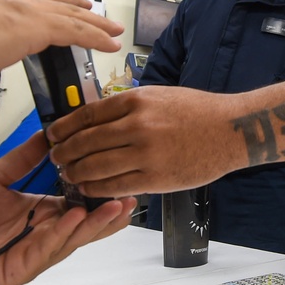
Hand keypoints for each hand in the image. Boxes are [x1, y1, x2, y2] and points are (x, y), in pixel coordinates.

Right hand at [0, 0, 123, 109]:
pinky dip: (93, 34)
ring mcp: (11, 13)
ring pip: (65, 13)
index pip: (16, 6)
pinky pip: (72, 28)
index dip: (40, 8)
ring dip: (91, 21)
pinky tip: (109, 41)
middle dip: (72, 7)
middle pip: (47, 1)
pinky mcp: (24, 27)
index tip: (55, 10)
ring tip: (111, 27)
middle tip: (92, 9)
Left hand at [47, 86, 243, 196]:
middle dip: (63, 152)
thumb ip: (128, 107)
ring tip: (68, 175)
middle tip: (55, 158)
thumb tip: (94, 119)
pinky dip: (96, 189)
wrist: (231, 130)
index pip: (86, 115)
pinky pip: (115, 186)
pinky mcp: (156, 178)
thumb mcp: (158, 96)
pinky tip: (88, 188)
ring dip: (76, 173)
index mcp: (136, 101)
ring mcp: (146, 153)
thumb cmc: (198, 111)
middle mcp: (138, 125)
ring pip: (95, 166)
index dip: (63, 127)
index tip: (52, 135)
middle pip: (85, 142)